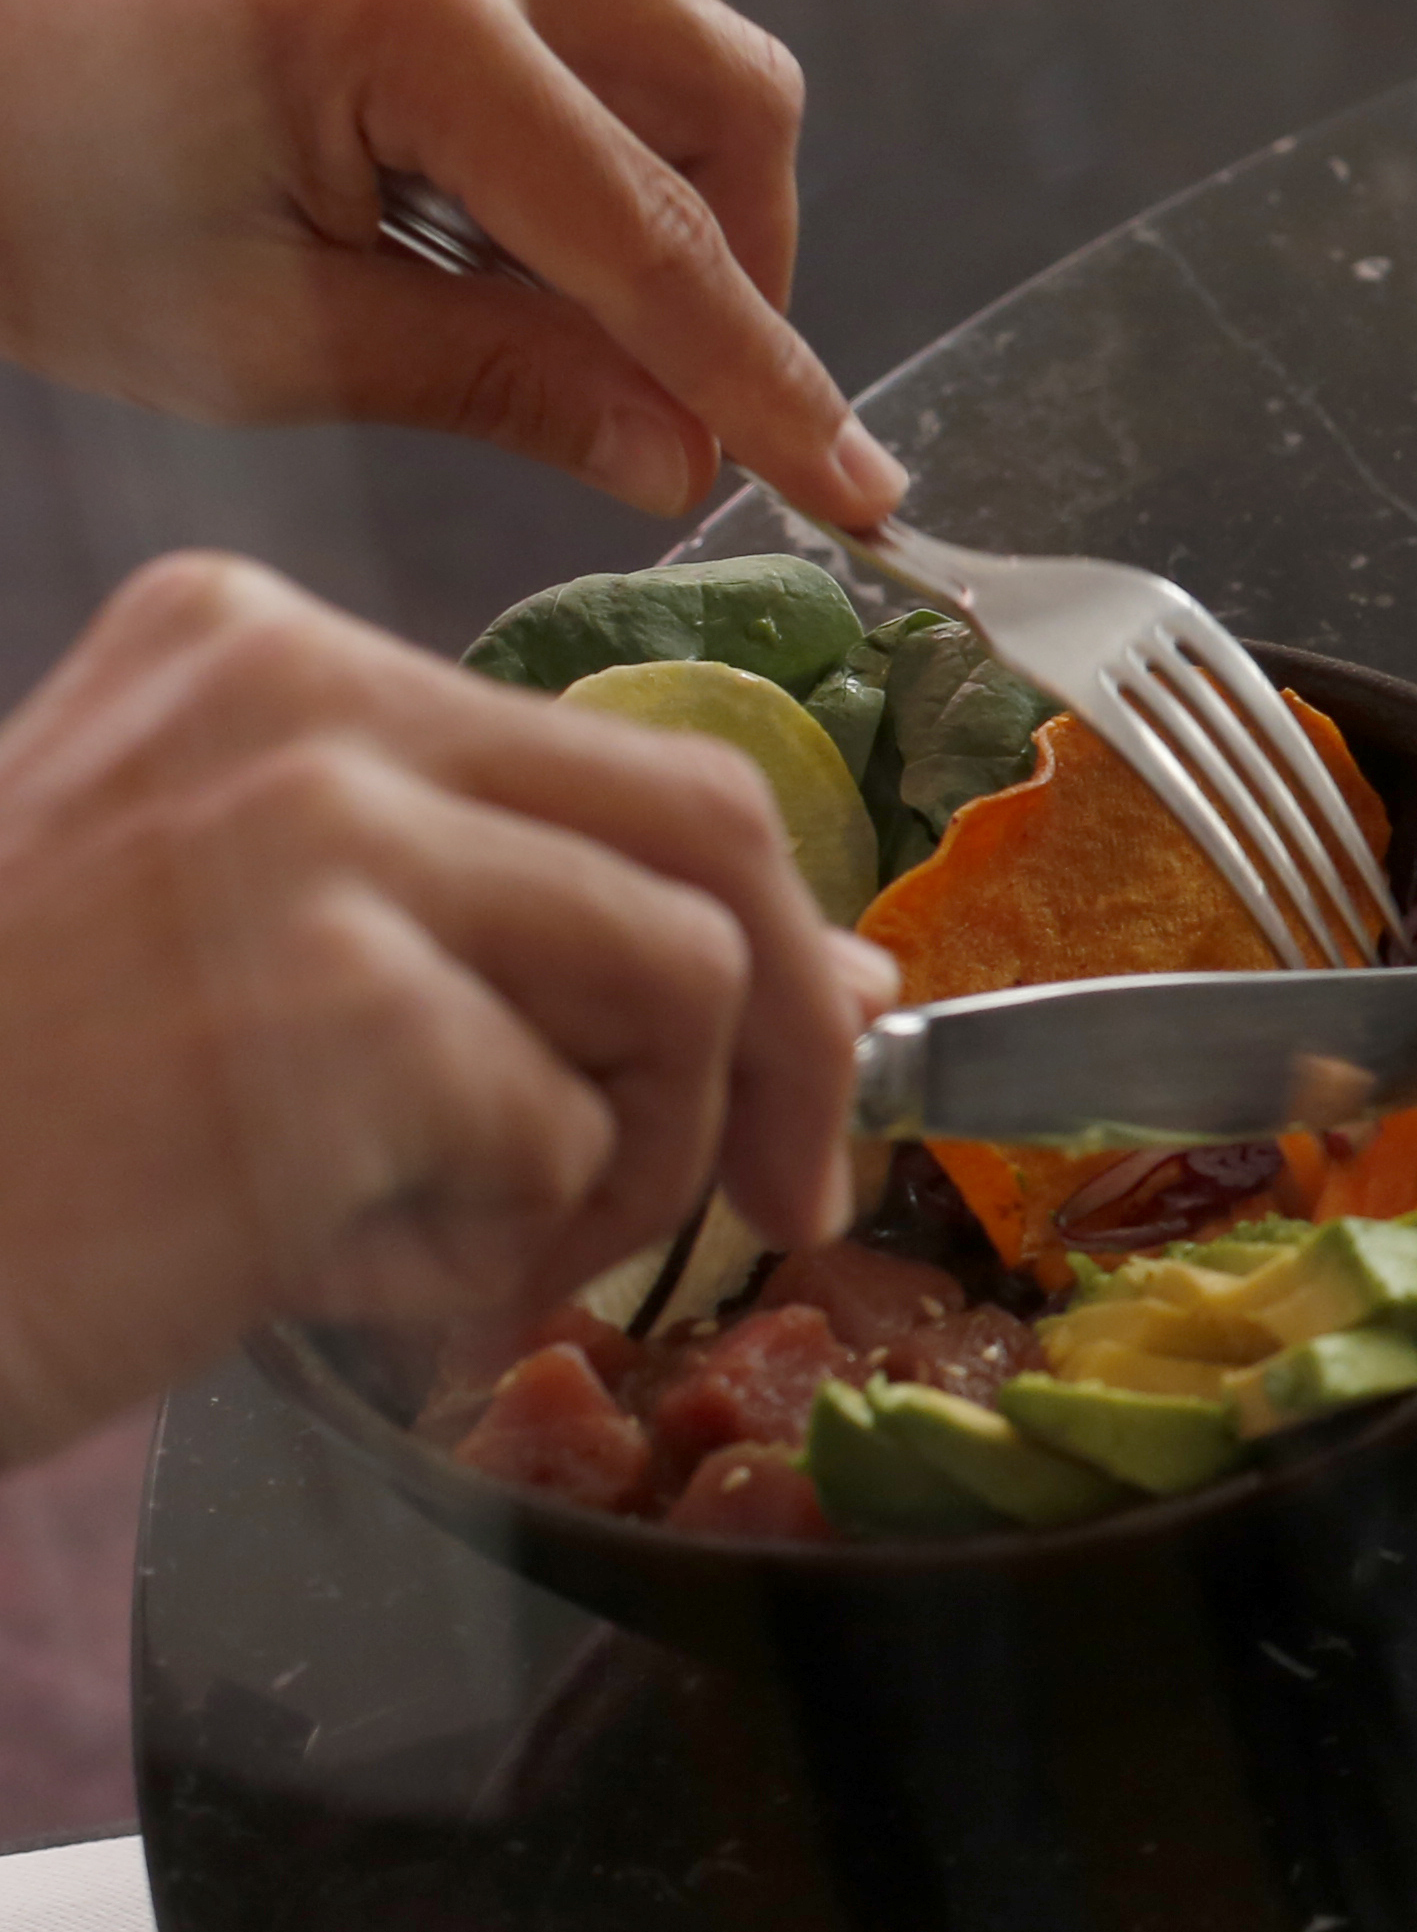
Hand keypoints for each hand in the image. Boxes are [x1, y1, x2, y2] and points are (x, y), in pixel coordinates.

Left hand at [0, 0, 906, 523]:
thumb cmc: (21, 203)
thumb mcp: (261, 335)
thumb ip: (502, 381)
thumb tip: (681, 457)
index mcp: (413, 15)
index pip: (656, 238)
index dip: (765, 382)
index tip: (856, 489)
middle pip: (726, 105)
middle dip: (732, 266)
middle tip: (667, 403)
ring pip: (675, 59)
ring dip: (656, 205)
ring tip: (520, 313)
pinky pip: (586, 23)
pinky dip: (576, 143)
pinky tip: (461, 227)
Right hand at [0, 555, 898, 1468]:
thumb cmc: (5, 1134)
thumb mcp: (250, 958)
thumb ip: (497, 927)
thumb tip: (820, 971)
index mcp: (255, 654)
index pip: (623, 760)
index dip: (756, 926)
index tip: (798, 1055)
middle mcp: (292, 699)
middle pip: (705, 830)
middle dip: (793, 1037)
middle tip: (786, 1203)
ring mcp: (315, 837)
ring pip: (679, 980)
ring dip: (636, 1168)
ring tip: (479, 1257)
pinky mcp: (337, 1005)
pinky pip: (564, 1136)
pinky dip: (495, 1250)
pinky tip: (330, 1277)